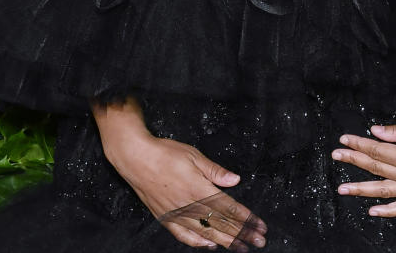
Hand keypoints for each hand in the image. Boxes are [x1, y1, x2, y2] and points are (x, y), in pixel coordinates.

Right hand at [102, 131, 267, 250]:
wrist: (135, 158)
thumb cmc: (164, 153)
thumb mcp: (193, 155)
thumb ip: (215, 171)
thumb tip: (235, 180)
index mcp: (198, 188)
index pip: (228, 208)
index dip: (246, 218)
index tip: (260, 226)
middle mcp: (189, 205)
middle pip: (220, 223)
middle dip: (242, 233)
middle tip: (259, 242)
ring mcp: (177, 214)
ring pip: (205, 232)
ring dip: (225, 241)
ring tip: (241, 248)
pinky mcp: (166, 218)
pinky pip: (184, 236)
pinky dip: (198, 243)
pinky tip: (210, 245)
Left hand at [330, 112, 395, 217]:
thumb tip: (374, 132)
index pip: (378, 151)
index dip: (359, 145)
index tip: (343, 140)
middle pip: (377, 168)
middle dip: (354, 161)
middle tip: (336, 156)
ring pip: (385, 190)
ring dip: (362, 190)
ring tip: (343, 189)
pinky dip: (388, 211)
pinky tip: (373, 211)